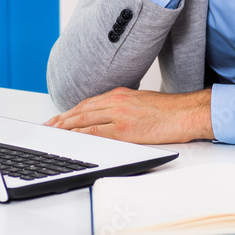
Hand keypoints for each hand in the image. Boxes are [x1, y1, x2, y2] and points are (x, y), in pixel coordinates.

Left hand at [44, 87, 212, 143]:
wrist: (186, 112)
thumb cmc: (169, 111)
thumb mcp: (141, 102)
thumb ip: (122, 108)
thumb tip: (107, 118)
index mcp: (120, 94)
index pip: (87, 103)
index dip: (70, 112)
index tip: (58, 119)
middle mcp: (117, 101)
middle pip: (81, 110)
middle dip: (62, 120)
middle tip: (47, 127)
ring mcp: (120, 114)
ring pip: (85, 119)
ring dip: (66, 128)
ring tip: (53, 134)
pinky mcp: (126, 128)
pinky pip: (97, 132)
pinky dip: (81, 136)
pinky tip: (72, 140)